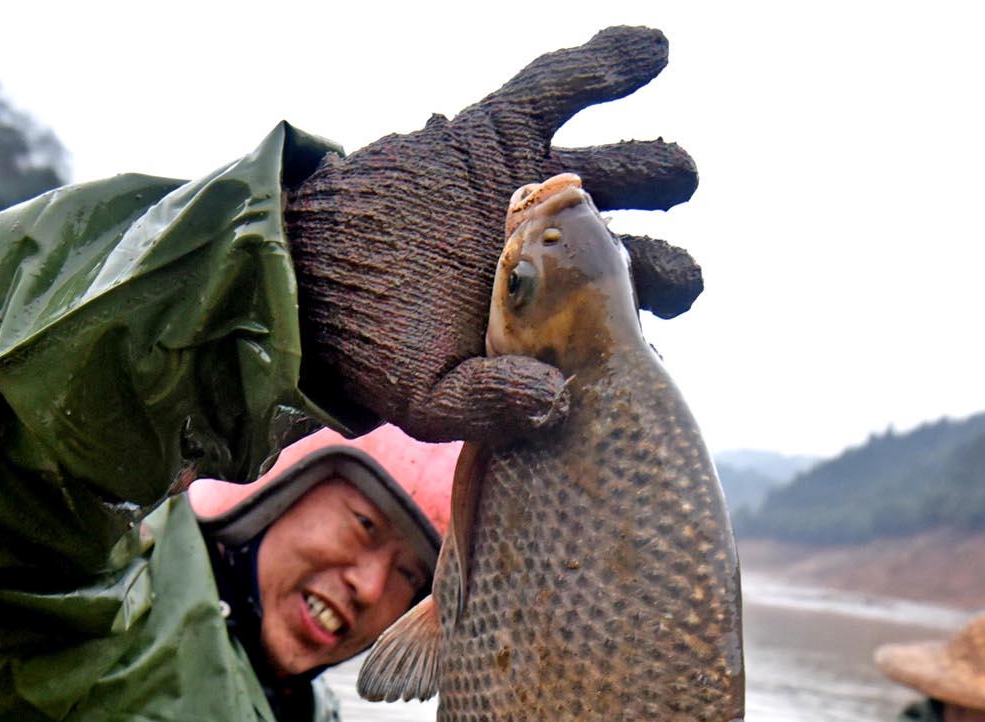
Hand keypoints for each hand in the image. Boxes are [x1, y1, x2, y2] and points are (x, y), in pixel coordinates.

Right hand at [286, 27, 701, 443]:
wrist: (306, 273)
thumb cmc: (375, 346)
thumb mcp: (428, 398)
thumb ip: (490, 408)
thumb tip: (555, 398)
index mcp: (553, 316)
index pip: (626, 314)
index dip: (654, 319)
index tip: (661, 332)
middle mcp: (555, 249)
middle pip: (638, 243)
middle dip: (667, 261)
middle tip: (679, 278)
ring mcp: (530, 186)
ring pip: (616, 166)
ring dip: (657, 165)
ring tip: (678, 176)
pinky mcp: (496, 132)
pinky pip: (558, 87)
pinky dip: (605, 65)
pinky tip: (653, 50)